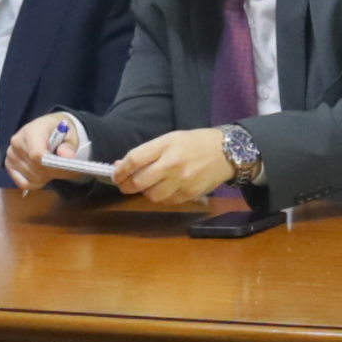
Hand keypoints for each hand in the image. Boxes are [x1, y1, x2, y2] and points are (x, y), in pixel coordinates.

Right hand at [2, 113, 89, 190]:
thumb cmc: (59, 130)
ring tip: (54, 169)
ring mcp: (11, 155)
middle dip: (54, 173)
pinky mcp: (9, 165)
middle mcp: (17, 142)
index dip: (52, 166)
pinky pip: (23, 183)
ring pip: (32, 178)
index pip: (37, 154)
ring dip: (46, 178)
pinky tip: (44, 175)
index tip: (68, 170)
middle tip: (68, 172)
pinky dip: (36, 183)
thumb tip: (68, 156)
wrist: (47, 128)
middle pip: (35, 168)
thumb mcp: (70, 134)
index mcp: (31, 131)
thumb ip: (69, 146)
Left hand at [105, 127, 242, 205]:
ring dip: (146, 193)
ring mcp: (182, 181)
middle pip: (139, 182)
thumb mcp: (170, 139)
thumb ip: (147, 153)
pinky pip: (168, 201)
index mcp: (165, 145)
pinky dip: (162, 198)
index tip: (115, 175)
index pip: (134, 160)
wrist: (227, 152)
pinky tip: (165, 189)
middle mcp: (172, 164)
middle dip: (127, 186)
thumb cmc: (195, 142)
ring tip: (148, 186)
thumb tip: (120, 165)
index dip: (120, 171)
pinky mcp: (190, 194)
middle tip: (124, 186)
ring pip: (152, 196)